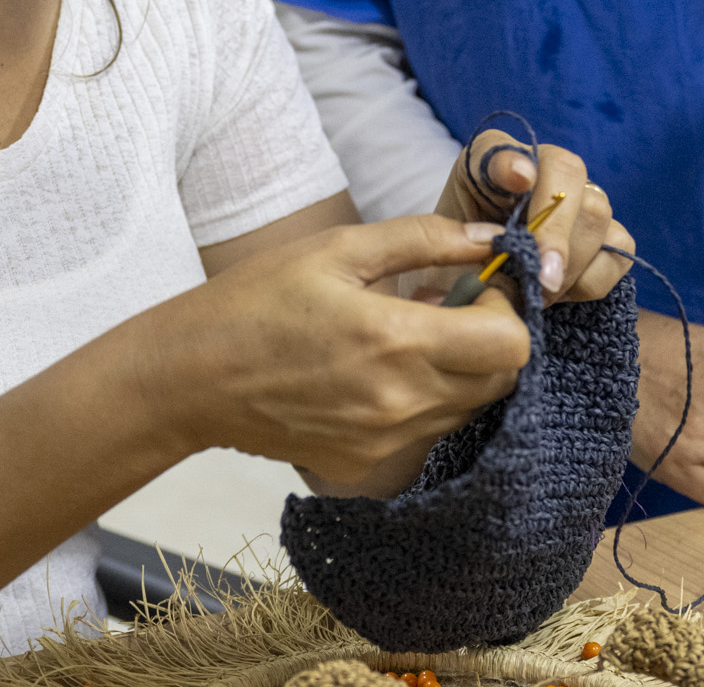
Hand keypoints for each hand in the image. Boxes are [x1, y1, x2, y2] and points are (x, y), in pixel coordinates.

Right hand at [148, 215, 531, 485]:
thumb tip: (489, 239)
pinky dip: (424, 399)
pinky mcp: (366, 464)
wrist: (190, 378)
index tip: (476, 286)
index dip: (507, 309)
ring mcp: (385, 442)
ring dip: (460, 369)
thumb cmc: (257, 301)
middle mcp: (401, 403)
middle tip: (449, 306)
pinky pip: (427, 431)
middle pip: (502, 381)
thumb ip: (423, 240)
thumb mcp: (337, 249)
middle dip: (493, 339)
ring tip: (408, 335)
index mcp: (397, 342)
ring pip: (468, 408)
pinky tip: (379, 370)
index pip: (512, 346)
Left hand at [435, 127, 634, 304]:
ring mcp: (580, 199)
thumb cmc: (455, 266)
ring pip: (597, 215)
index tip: (518, 181)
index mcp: (492, 160)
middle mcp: (543, 169)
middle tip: (538, 278)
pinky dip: (588, 281)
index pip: (503, 149)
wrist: (471, 296)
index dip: (511, 164)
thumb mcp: (442, 244)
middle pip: (570, 176)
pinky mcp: (606, 238)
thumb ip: (461, 222)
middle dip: (554, 235)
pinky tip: (559, 293)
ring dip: (569, 264)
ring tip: (538, 292)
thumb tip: (506, 216)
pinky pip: (617, 253)